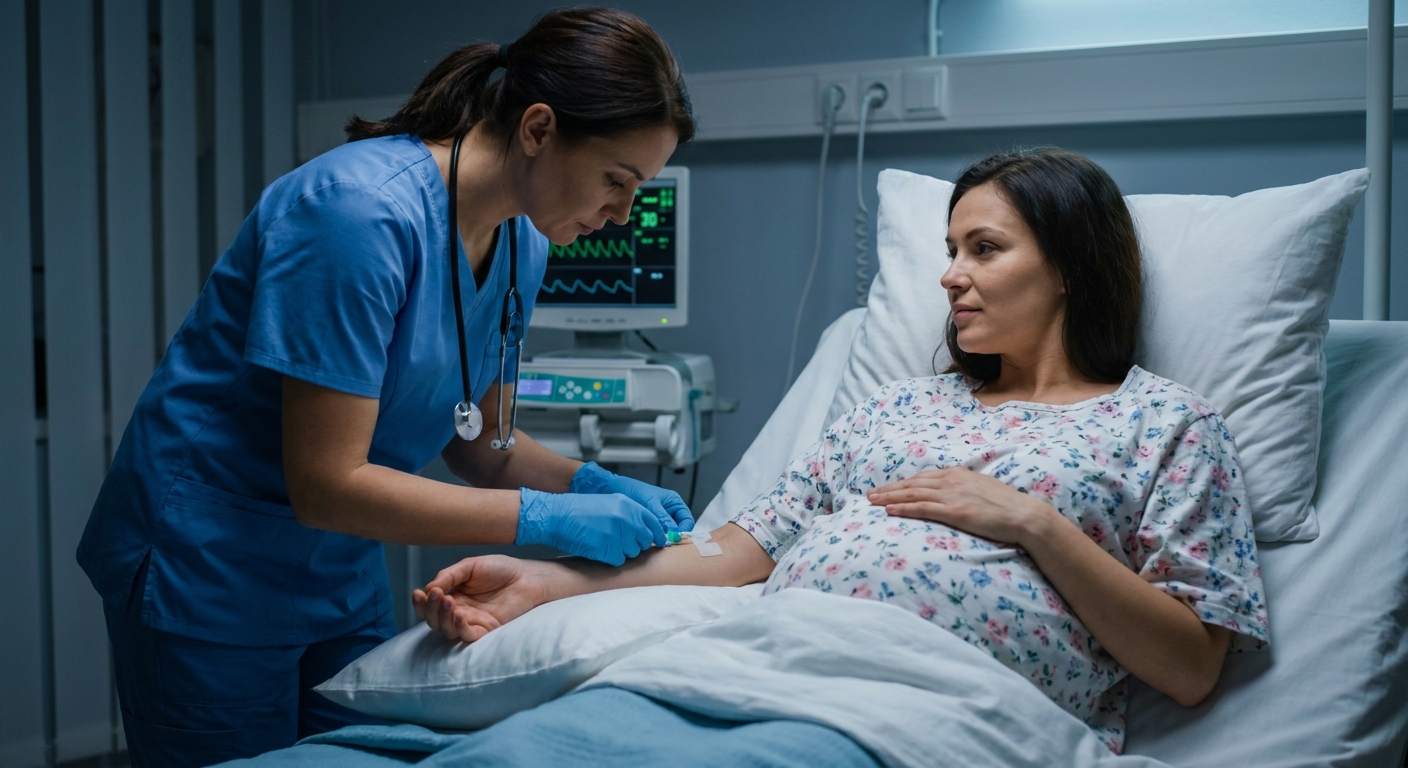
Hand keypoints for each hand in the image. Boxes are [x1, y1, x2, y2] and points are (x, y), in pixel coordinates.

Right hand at [411, 555, 561, 641]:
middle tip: (436, 595)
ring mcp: (472, 622)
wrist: (526, 576)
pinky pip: (467, 636)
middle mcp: (459, 611)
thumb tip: (428, 589)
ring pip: (447, 630)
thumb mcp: (469, 566)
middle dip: (429, 609)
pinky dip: (459, 627)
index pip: (429, 606)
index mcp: (453, 596)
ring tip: (448, 600)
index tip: (418, 593)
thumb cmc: (500, 569)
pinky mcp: (487, 630)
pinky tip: (459, 614)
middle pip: (433, 620)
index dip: (420, 602)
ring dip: (442, 618)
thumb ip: (448, 576)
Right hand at [516, 488, 665, 564]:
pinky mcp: (607, 548)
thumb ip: (630, 516)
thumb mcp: (610, 504)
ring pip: (632, 553)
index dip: (657, 536)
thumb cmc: (580, 511)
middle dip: (635, 545)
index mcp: (629, 505)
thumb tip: (647, 533)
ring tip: (603, 542)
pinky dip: (609, 559)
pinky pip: (618, 561)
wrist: (557, 515)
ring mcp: (618, 534)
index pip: (654, 524)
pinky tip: (597, 549)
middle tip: (619, 543)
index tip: (658, 543)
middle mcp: (627, 518)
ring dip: (621, 552)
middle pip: (644, 541)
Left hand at [570, 462, 693, 531]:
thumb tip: (672, 533)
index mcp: (674, 503)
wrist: (612, 489)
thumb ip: (662, 517)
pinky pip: (654, 536)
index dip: (683, 531)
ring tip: (653, 543)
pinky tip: (645, 542)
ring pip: (666, 535)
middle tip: (663, 544)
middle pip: (678, 530)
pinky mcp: (647, 526)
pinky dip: (652, 540)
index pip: (687, 521)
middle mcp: (668, 512)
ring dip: (661, 540)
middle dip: (672, 538)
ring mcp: (658, 520)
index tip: (674, 539)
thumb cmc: (632, 490)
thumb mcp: (650, 503)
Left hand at [867, 467, 1054, 546]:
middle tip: (870, 495)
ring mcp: (952, 495)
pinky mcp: (955, 511)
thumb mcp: (981, 490)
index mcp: (957, 474)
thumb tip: (951, 496)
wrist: (1024, 515)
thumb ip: (963, 490)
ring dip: (890, 498)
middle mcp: (951, 481)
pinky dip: (904, 508)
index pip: (922, 478)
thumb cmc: (1006, 506)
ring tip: (873, 502)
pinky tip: (890, 511)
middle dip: (889, 489)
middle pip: (912, 484)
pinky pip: (923, 508)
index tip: (887, 488)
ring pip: (913, 494)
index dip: (902, 483)